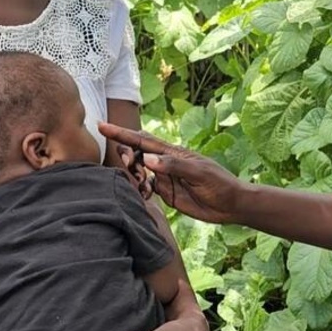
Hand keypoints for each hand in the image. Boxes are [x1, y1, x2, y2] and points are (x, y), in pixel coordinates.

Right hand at [98, 123, 243, 224]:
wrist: (230, 204)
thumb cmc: (219, 183)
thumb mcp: (198, 173)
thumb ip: (173, 166)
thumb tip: (147, 159)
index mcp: (172, 152)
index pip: (142, 140)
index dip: (121, 133)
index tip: (102, 126)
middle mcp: (165, 162)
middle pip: (136, 153)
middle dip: (127, 157)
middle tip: (133, 170)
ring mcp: (164, 177)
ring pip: (138, 171)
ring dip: (133, 176)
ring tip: (143, 186)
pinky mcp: (165, 192)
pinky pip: (145, 187)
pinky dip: (140, 190)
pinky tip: (146, 195)